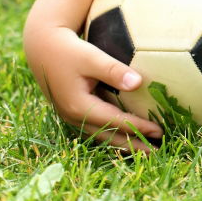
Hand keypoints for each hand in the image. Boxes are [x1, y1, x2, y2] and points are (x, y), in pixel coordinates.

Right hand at [24, 25, 162, 151]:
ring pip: (101, 136)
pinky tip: (126, 137)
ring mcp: (72, 117)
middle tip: (157, 152)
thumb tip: (138, 83)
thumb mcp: (91, 57)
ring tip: (145, 149)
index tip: (159, 131)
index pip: (115, 122)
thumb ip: (114, 70)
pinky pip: (96, 129)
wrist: (42, 48)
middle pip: (108, 137)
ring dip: (123, 144)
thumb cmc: (69, 51)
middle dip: (133, 145)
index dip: (138, 128)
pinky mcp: (73, 112)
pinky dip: (112, 135)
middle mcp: (74, 117)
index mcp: (79, 106)